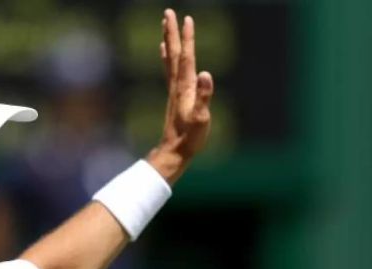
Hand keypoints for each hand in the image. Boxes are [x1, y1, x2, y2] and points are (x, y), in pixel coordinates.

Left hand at [148, 8, 214, 183]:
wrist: (174, 151)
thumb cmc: (190, 137)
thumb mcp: (201, 118)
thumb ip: (204, 96)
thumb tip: (206, 73)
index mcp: (185, 87)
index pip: (187, 57)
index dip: (187, 38)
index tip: (186, 18)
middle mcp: (177, 84)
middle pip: (174, 53)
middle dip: (172, 32)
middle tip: (168, 12)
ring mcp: (174, 89)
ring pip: (171, 59)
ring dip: (169, 40)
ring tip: (164, 25)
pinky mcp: (174, 96)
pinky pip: (170, 69)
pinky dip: (167, 56)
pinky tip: (165, 51)